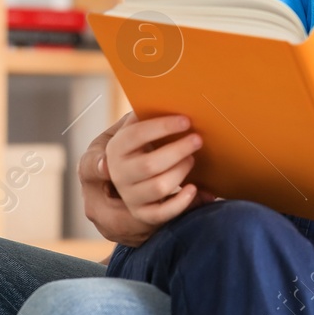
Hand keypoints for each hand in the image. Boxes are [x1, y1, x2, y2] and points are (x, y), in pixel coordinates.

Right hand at [81, 113, 203, 245]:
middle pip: (149, 165)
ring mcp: (130, 196)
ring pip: (158, 187)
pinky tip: (193, 188)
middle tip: (197, 139)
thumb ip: (148, 116)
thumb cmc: (141, 145)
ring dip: (180, 172)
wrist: (127, 174)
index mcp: (116, 148)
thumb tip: (173, 100)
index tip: (186, 121)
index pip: (136, 135)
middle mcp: (119, 173)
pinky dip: (180, 203)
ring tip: (192, 159)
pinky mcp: (142, 213)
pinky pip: (162, 214)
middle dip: (178, 150)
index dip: (162, 127)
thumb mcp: (137, 128)